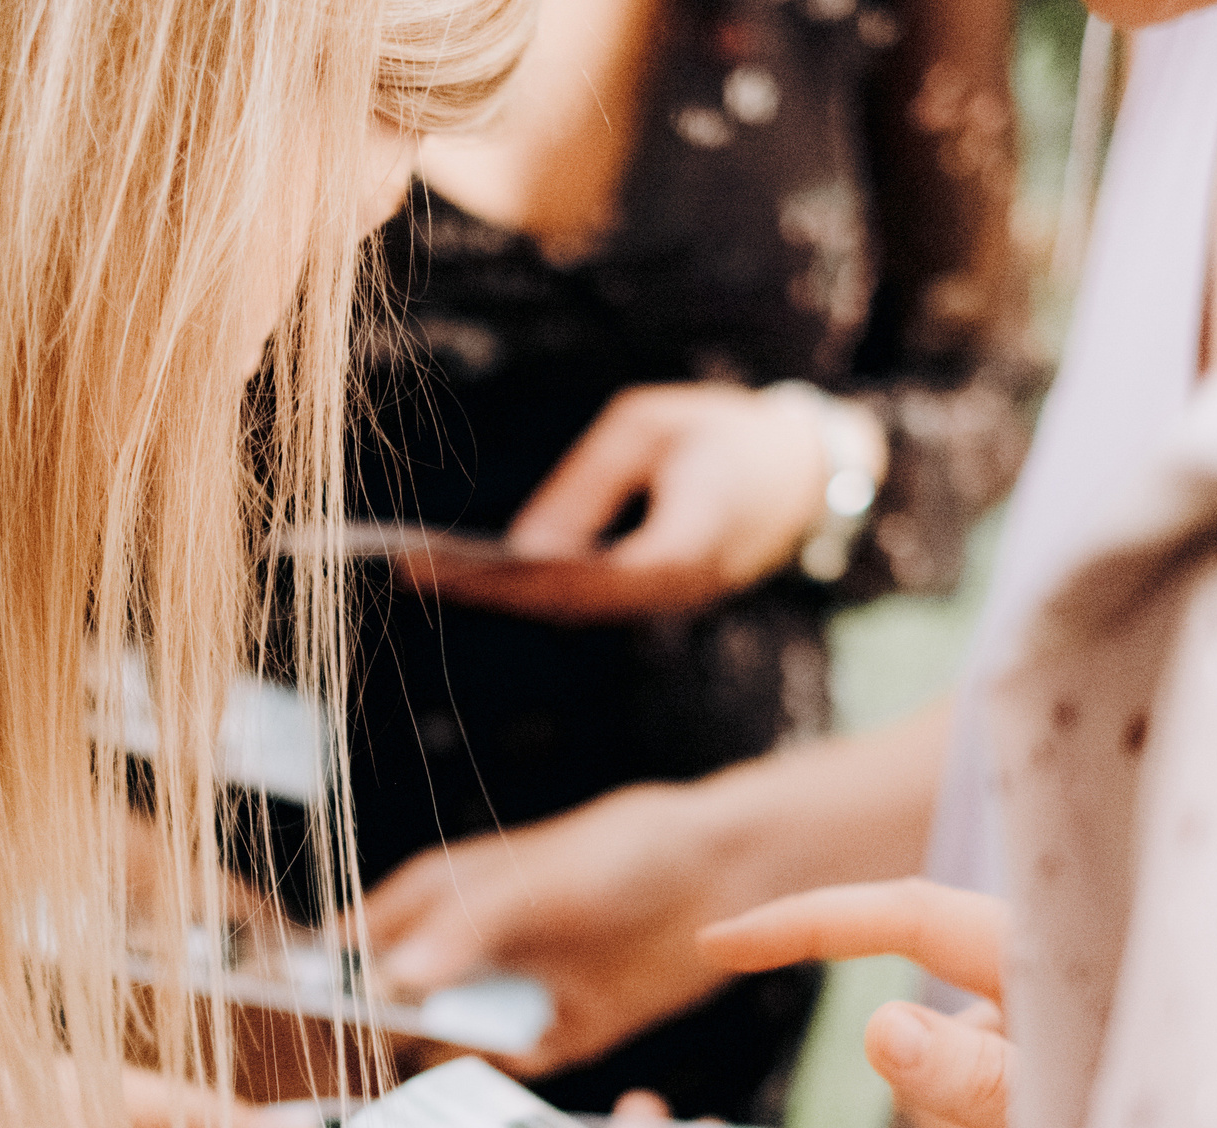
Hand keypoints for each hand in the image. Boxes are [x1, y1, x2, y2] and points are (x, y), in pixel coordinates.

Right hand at [359, 782, 741, 1077]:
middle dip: (371, 1038)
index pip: (357, 942)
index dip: (323, 980)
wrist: (718, 877)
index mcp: (439, 898)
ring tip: (409, 1095)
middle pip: (393, 1004)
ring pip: (445, 1043)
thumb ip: (465, 929)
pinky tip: (496, 1080)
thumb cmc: (614, 853)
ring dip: (434, 1066)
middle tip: (342, 1076)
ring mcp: (509, 993)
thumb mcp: (533, 883)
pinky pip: (509, 1068)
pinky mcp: (557, 1033)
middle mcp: (464, 949)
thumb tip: (396, 980)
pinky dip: (499, 1078)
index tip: (288, 1021)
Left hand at [401, 383, 830, 622]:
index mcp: (686, 548)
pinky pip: (586, 599)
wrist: (809, 471)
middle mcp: (677, 592)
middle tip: (408, 567)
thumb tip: (524, 550)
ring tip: (421, 566)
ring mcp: (670, 603)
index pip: (583, 577)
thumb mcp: (649, 430)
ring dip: (499, 593)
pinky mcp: (659, 597)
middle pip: (566, 604)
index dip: (510, 576)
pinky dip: (528, 586)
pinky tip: (471, 569)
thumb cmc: (726, 432)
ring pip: (572, 609)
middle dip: (486, 588)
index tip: (447, 561)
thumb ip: (586, 488)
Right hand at [702, 880, 1014, 1127]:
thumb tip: (880, 1025)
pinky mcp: (1029, 1113)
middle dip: (951, 1118)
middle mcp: (1029, 996)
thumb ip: (978, 1082)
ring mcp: (1027, 1056)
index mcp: (1041, 962)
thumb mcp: (1071, 1124)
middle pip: (917, 1042)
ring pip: (937, 1111)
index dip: (805, 925)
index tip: (718, 944)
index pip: (904, 917)